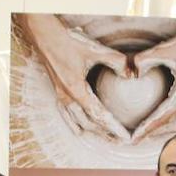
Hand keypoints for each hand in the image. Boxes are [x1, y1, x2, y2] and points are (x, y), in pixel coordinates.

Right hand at [21, 14, 131, 139]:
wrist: (44, 36)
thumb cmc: (67, 42)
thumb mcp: (94, 50)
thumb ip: (115, 61)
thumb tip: (131, 74)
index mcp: (76, 90)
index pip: (98, 116)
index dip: (113, 128)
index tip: (125, 137)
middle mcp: (67, 97)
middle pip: (89, 124)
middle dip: (105, 134)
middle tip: (120, 140)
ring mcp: (61, 96)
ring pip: (77, 122)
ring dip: (93, 132)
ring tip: (106, 138)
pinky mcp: (58, 92)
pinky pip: (67, 115)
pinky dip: (76, 125)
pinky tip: (81, 130)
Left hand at [129, 22, 175, 142]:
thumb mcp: (166, 50)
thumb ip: (145, 59)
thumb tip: (132, 71)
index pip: (161, 118)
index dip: (145, 130)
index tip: (133, 139)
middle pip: (172, 127)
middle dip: (155, 134)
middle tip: (138, 137)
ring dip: (165, 128)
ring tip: (149, 130)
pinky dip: (172, 118)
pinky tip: (164, 113)